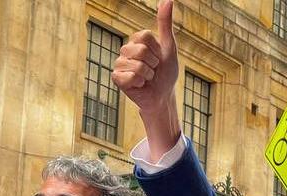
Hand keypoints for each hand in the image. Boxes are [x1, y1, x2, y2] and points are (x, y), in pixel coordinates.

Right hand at [113, 0, 181, 157]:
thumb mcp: (169, 47)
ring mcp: (120, 63)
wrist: (163, 95)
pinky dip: (139, 83)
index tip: (159, 59)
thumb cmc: (166, 72)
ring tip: (147, 78)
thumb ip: (165, 24)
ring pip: (137, 65)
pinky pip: (130, 76)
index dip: (158, 51)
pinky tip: (139, 85)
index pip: (146, 36)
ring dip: (148, 75)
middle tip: (153, 70)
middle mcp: (126, 49)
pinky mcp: (117, 78)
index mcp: (137, 40)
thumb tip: (167, 0)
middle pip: (141, 50)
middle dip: (154, 64)